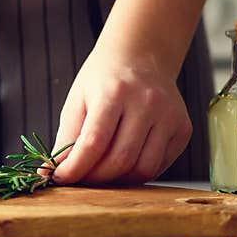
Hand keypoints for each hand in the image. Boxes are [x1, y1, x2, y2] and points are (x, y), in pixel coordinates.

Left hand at [51, 46, 191, 185]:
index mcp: (115, 92)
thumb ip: (67, 137)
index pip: (94, 142)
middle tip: (82, 179)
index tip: (61, 178)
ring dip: (118, 180)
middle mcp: (146, 102)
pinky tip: (125, 162)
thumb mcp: (77, 99)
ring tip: (102, 173)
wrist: (141, 56)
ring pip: (143, 169)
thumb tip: (53, 172)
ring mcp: (169, 116)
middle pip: (120, 160)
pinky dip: (138, 173)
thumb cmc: (104, 78)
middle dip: (95, 178)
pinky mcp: (183, 128)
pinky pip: (159, 165)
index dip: (75, 168)